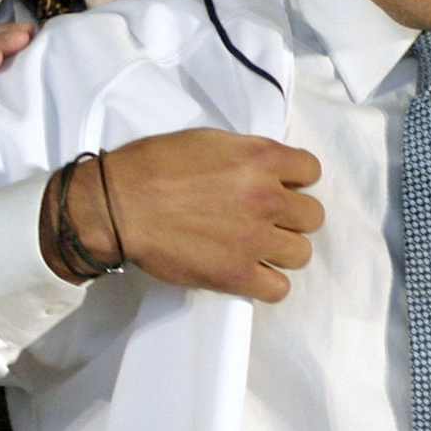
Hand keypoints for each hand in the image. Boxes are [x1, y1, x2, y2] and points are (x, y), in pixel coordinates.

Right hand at [43, 130, 323, 301]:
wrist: (118, 206)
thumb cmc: (152, 167)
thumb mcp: (207, 141)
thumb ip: (246, 155)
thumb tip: (264, 169)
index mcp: (260, 159)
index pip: (311, 170)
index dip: (296, 180)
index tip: (281, 186)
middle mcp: (266, 198)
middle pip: (312, 216)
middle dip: (292, 217)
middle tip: (266, 220)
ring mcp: (254, 239)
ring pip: (301, 253)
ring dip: (283, 251)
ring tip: (258, 248)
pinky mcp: (237, 274)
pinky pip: (279, 288)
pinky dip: (269, 283)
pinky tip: (251, 273)